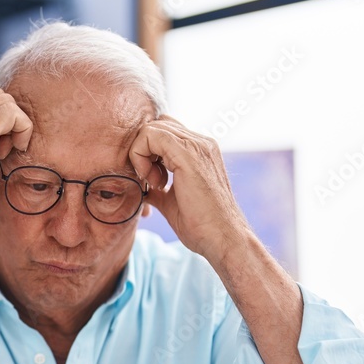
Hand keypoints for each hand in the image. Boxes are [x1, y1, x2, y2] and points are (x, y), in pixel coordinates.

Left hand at [128, 115, 251, 261]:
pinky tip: (153, 181)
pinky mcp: (189, 153)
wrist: (222, 238)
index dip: (147, 152)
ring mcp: (197, 145)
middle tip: (150, 181)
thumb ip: (158, 189)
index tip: (151, 181)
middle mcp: (200, 142)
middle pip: (156, 125)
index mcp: (199, 151)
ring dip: (141, 154)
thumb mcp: (172, 202)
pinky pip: (151, 135)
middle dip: (142, 151)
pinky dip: (140, 156)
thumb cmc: (201, 225)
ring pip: (151, 128)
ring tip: (155, 183)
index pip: (163, 132)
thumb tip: (142, 189)